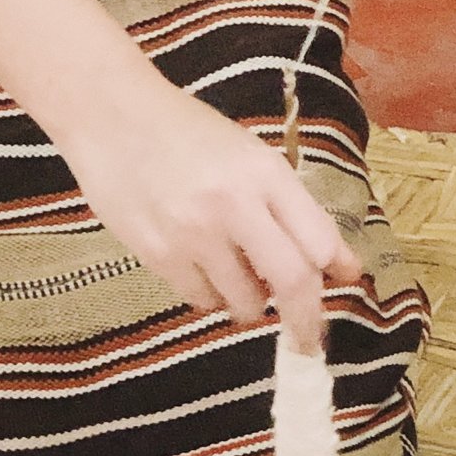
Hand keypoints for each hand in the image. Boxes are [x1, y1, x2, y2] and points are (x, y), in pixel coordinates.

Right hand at [64, 75, 363, 348]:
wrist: (111, 116)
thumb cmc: (189, 134)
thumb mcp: (252, 158)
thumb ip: (297, 211)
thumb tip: (343, 267)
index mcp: (265, 173)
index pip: (319, 240)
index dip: (337, 274)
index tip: (343, 291)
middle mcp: (234, 204)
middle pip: (292, 282)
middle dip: (306, 320)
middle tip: (307, 339)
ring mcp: (193, 232)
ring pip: (244, 301)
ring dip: (250, 303)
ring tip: (236, 273)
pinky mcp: (156, 253)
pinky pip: (201, 300)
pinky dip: (211, 296)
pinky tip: (202, 267)